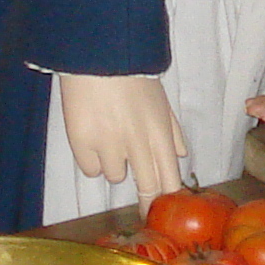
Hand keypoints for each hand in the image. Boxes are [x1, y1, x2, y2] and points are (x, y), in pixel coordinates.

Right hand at [58, 74, 186, 202]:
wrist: (98, 55)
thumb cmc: (131, 74)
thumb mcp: (161, 100)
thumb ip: (173, 130)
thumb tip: (181, 155)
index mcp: (160, 133)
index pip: (169, 178)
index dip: (167, 197)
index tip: (163, 208)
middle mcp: (137, 143)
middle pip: (146, 186)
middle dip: (145, 201)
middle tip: (142, 209)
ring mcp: (109, 144)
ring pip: (115, 177)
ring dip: (115, 166)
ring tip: (110, 141)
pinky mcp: (82, 142)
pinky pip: (90, 169)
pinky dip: (92, 160)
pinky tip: (93, 139)